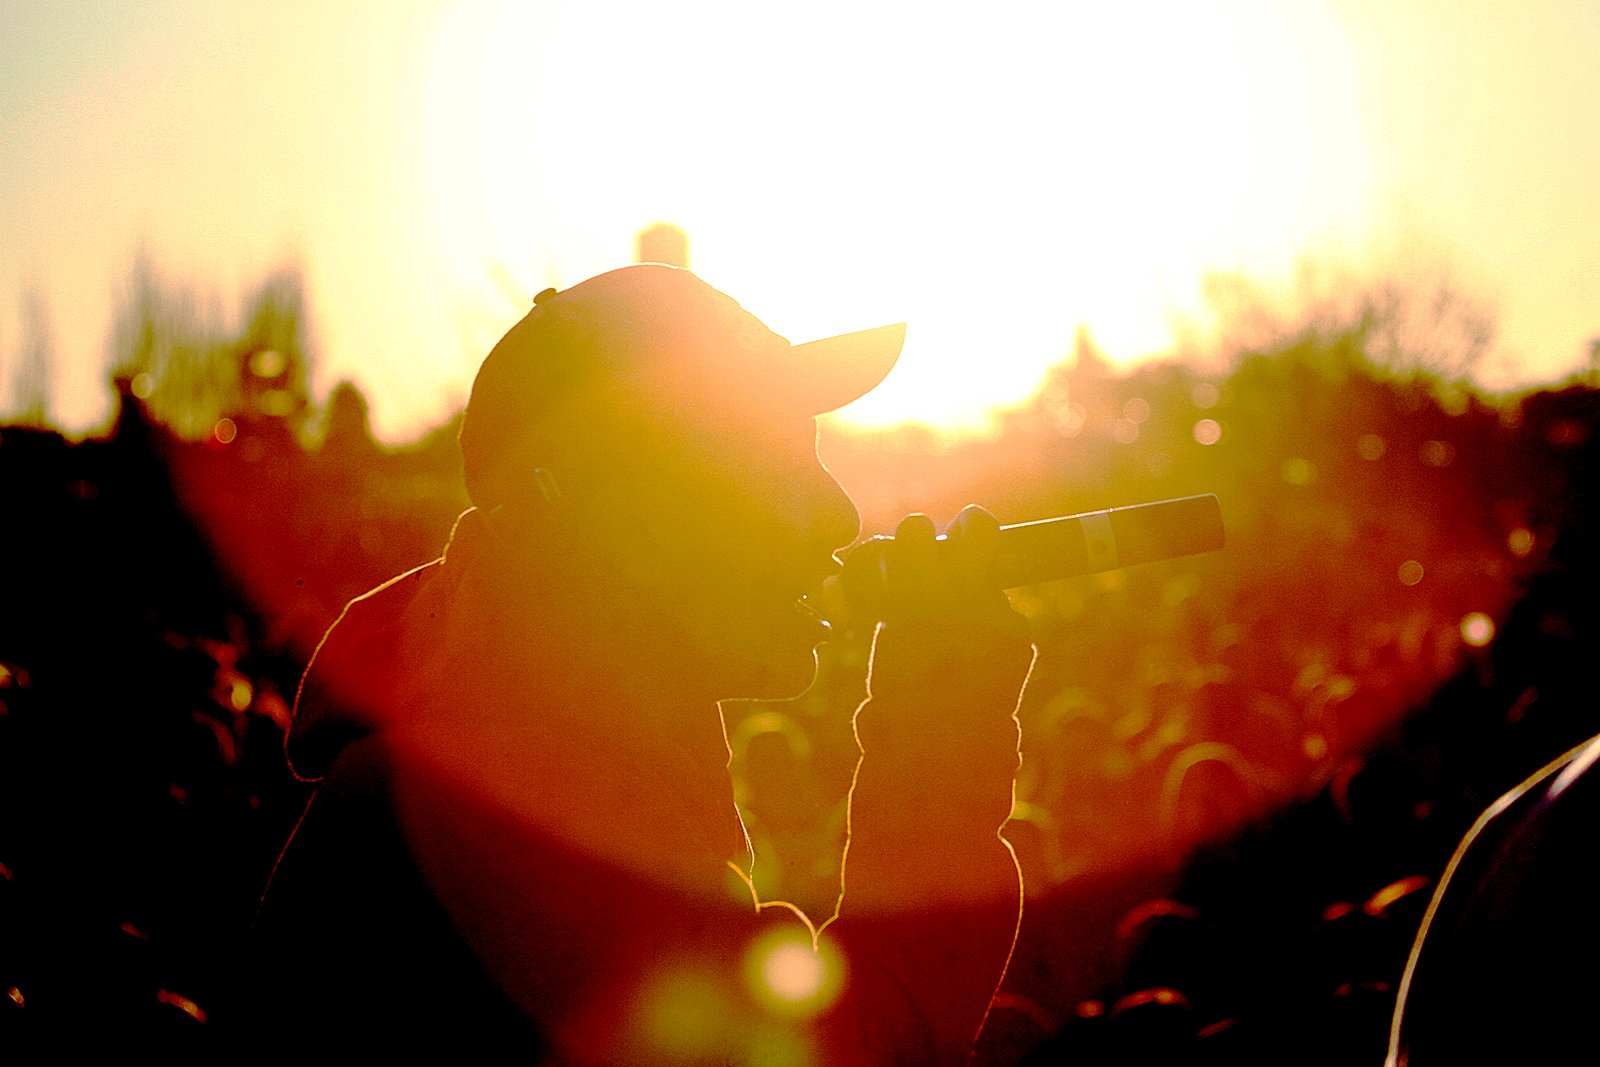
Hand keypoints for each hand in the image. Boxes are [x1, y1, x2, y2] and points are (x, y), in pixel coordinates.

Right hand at [858, 506, 1035, 709]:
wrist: (942, 746)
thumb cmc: (897, 701)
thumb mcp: (885, 646)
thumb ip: (890, 608)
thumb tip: (871, 588)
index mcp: (912, 586)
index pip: (917, 530)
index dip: (916, 535)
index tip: (916, 542)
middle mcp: (958, 587)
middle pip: (977, 528)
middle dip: (969, 529)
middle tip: (960, 544)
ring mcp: (996, 608)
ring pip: (990, 583)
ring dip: (978, 598)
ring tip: (962, 634)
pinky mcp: (1020, 634)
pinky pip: (1007, 620)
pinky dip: (996, 634)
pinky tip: (981, 660)